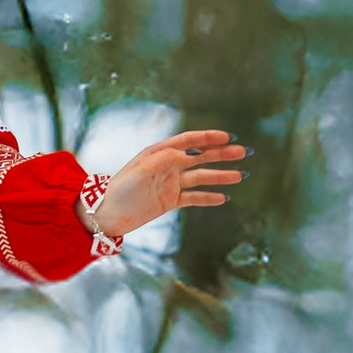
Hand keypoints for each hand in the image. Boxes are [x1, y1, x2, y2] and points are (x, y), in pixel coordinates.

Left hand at [85, 128, 249, 244]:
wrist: (108, 215)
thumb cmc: (120, 190)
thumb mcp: (141, 171)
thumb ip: (164, 159)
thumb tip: (189, 153)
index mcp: (159, 153)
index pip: (189, 140)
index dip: (209, 138)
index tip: (228, 137)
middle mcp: (167, 165)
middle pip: (200, 156)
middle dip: (222, 154)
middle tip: (244, 152)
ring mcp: (170, 183)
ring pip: (201, 177)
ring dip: (220, 175)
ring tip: (240, 175)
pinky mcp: (169, 200)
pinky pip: (194, 197)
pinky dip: (208, 197)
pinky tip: (223, 197)